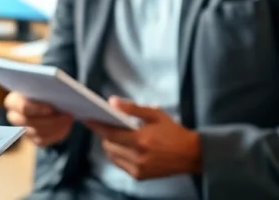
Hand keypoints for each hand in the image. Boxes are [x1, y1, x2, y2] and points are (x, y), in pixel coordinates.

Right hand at [4, 91, 73, 146]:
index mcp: (13, 100)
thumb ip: (46, 86)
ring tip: (68, 118)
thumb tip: (55, 90)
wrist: (48, 98)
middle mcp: (14, 116)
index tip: (50, 108)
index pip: (20, 107)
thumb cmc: (44, 88)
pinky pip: (43, 140)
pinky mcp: (33, 138)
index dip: (35, 108)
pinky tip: (66, 125)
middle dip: (49, 119)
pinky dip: (56, 133)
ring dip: (55, 126)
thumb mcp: (43, 84)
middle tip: (66, 114)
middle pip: (28, 122)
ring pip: (36, 132)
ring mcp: (23, 130)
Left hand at [84, 96, 201, 180]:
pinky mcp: (139, 176)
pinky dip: (118, 154)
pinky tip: (124, 145)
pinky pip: (120, 163)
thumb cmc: (173, 131)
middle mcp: (138, 157)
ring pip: (112, 155)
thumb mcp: (154, 114)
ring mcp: (138, 169)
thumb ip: (131, 108)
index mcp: (141, 140)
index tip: (87, 117)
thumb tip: (111, 101)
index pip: (110, 133)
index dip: (97, 125)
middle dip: (104, 134)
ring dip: (110, 144)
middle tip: (104, 123)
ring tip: (114, 133)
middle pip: (108, 145)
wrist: (191, 155)